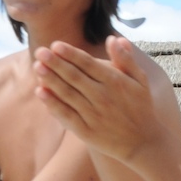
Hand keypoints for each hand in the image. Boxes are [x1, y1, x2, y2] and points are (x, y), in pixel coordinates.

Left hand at [31, 38, 179, 164]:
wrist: (143, 142)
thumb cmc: (140, 107)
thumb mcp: (140, 80)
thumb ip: (126, 59)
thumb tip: (114, 38)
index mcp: (115, 82)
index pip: (88, 64)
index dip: (71, 54)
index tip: (55, 45)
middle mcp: (103, 97)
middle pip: (74, 77)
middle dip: (55, 63)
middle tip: (40, 52)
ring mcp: (94, 115)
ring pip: (68, 94)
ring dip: (51, 80)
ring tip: (37, 67)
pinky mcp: (86, 131)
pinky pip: (66, 115)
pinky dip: (53, 104)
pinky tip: (41, 92)